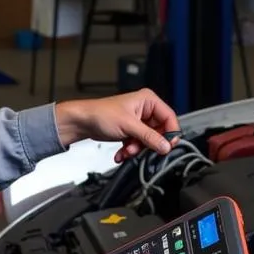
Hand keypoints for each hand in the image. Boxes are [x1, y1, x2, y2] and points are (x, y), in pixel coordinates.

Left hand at [55, 89, 180, 163]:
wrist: (82, 122)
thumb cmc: (100, 114)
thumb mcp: (129, 126)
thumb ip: (149, 137)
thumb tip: (166, 146)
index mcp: (148, 100)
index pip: (169, 118)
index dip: (170, 133)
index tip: (167, 146)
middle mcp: (145, 109)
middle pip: (160, 132)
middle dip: (148, 144)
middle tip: (141, 148)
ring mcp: (139, 121)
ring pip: (149, 140)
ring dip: (138, 148)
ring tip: (127, 149)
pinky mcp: (132, 131)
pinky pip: (139, 144)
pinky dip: (132, 150)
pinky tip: (122, 152)